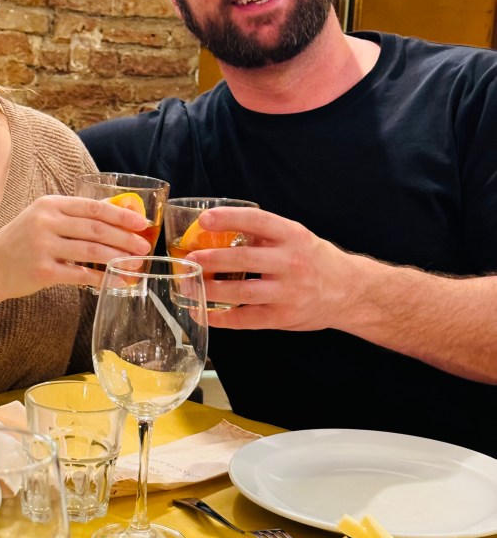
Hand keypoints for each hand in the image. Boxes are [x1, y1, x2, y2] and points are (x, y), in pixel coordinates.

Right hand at [0, 195, 151, 296]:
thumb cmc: (23, 242)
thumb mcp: (44, 219)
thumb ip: (74, 216)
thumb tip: (116, 215)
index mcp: (50, 205)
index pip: (92, 207)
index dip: (120, 215)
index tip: (140, 223)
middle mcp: (46, 222)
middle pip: (95, 229)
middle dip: (125, 238)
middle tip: (144, 246)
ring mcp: (43, 247)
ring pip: (91, 251)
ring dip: (118, 258)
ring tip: (135, 263)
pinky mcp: (43, 271)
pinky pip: (80, 275)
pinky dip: (103, 278)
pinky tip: (118, 281)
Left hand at [185, 207, 355, 329]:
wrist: (349, 292)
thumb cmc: (316, 261)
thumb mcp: (297, 238)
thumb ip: (265, 235)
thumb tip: (221, 231)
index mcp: (293, 236)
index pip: (258, 221)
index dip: (229, 218)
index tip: (205, 219)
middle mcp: (292, 263)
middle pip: (244, 259)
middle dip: (212, 259)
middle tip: (189, 259)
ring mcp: (288, 292)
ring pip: (241, 292)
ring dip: (210, 289)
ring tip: (189, 285)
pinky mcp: (283, 317)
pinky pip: (246, 319)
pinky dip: (222, 318)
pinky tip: (204, 313)